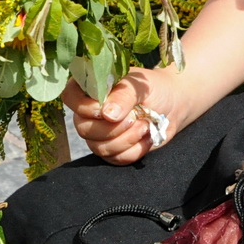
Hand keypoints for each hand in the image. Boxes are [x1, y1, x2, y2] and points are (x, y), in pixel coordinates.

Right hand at [62, 67, 186, 164]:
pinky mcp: (114, 150)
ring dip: (126, 139)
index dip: (84, 107)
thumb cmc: (154, 87)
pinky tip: (147, 136)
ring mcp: (100, 133)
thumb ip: (123, 96)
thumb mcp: (140, 85)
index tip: (105, 110)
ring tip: (144, 125)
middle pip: (83, 129)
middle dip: (112, 128)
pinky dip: (135, 150)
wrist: (173, 103)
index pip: (70, 97)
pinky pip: (116, 159)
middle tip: (134, 117)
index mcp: (91, 88)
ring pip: (100, 147)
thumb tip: (107, 115)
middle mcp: (90, 112)